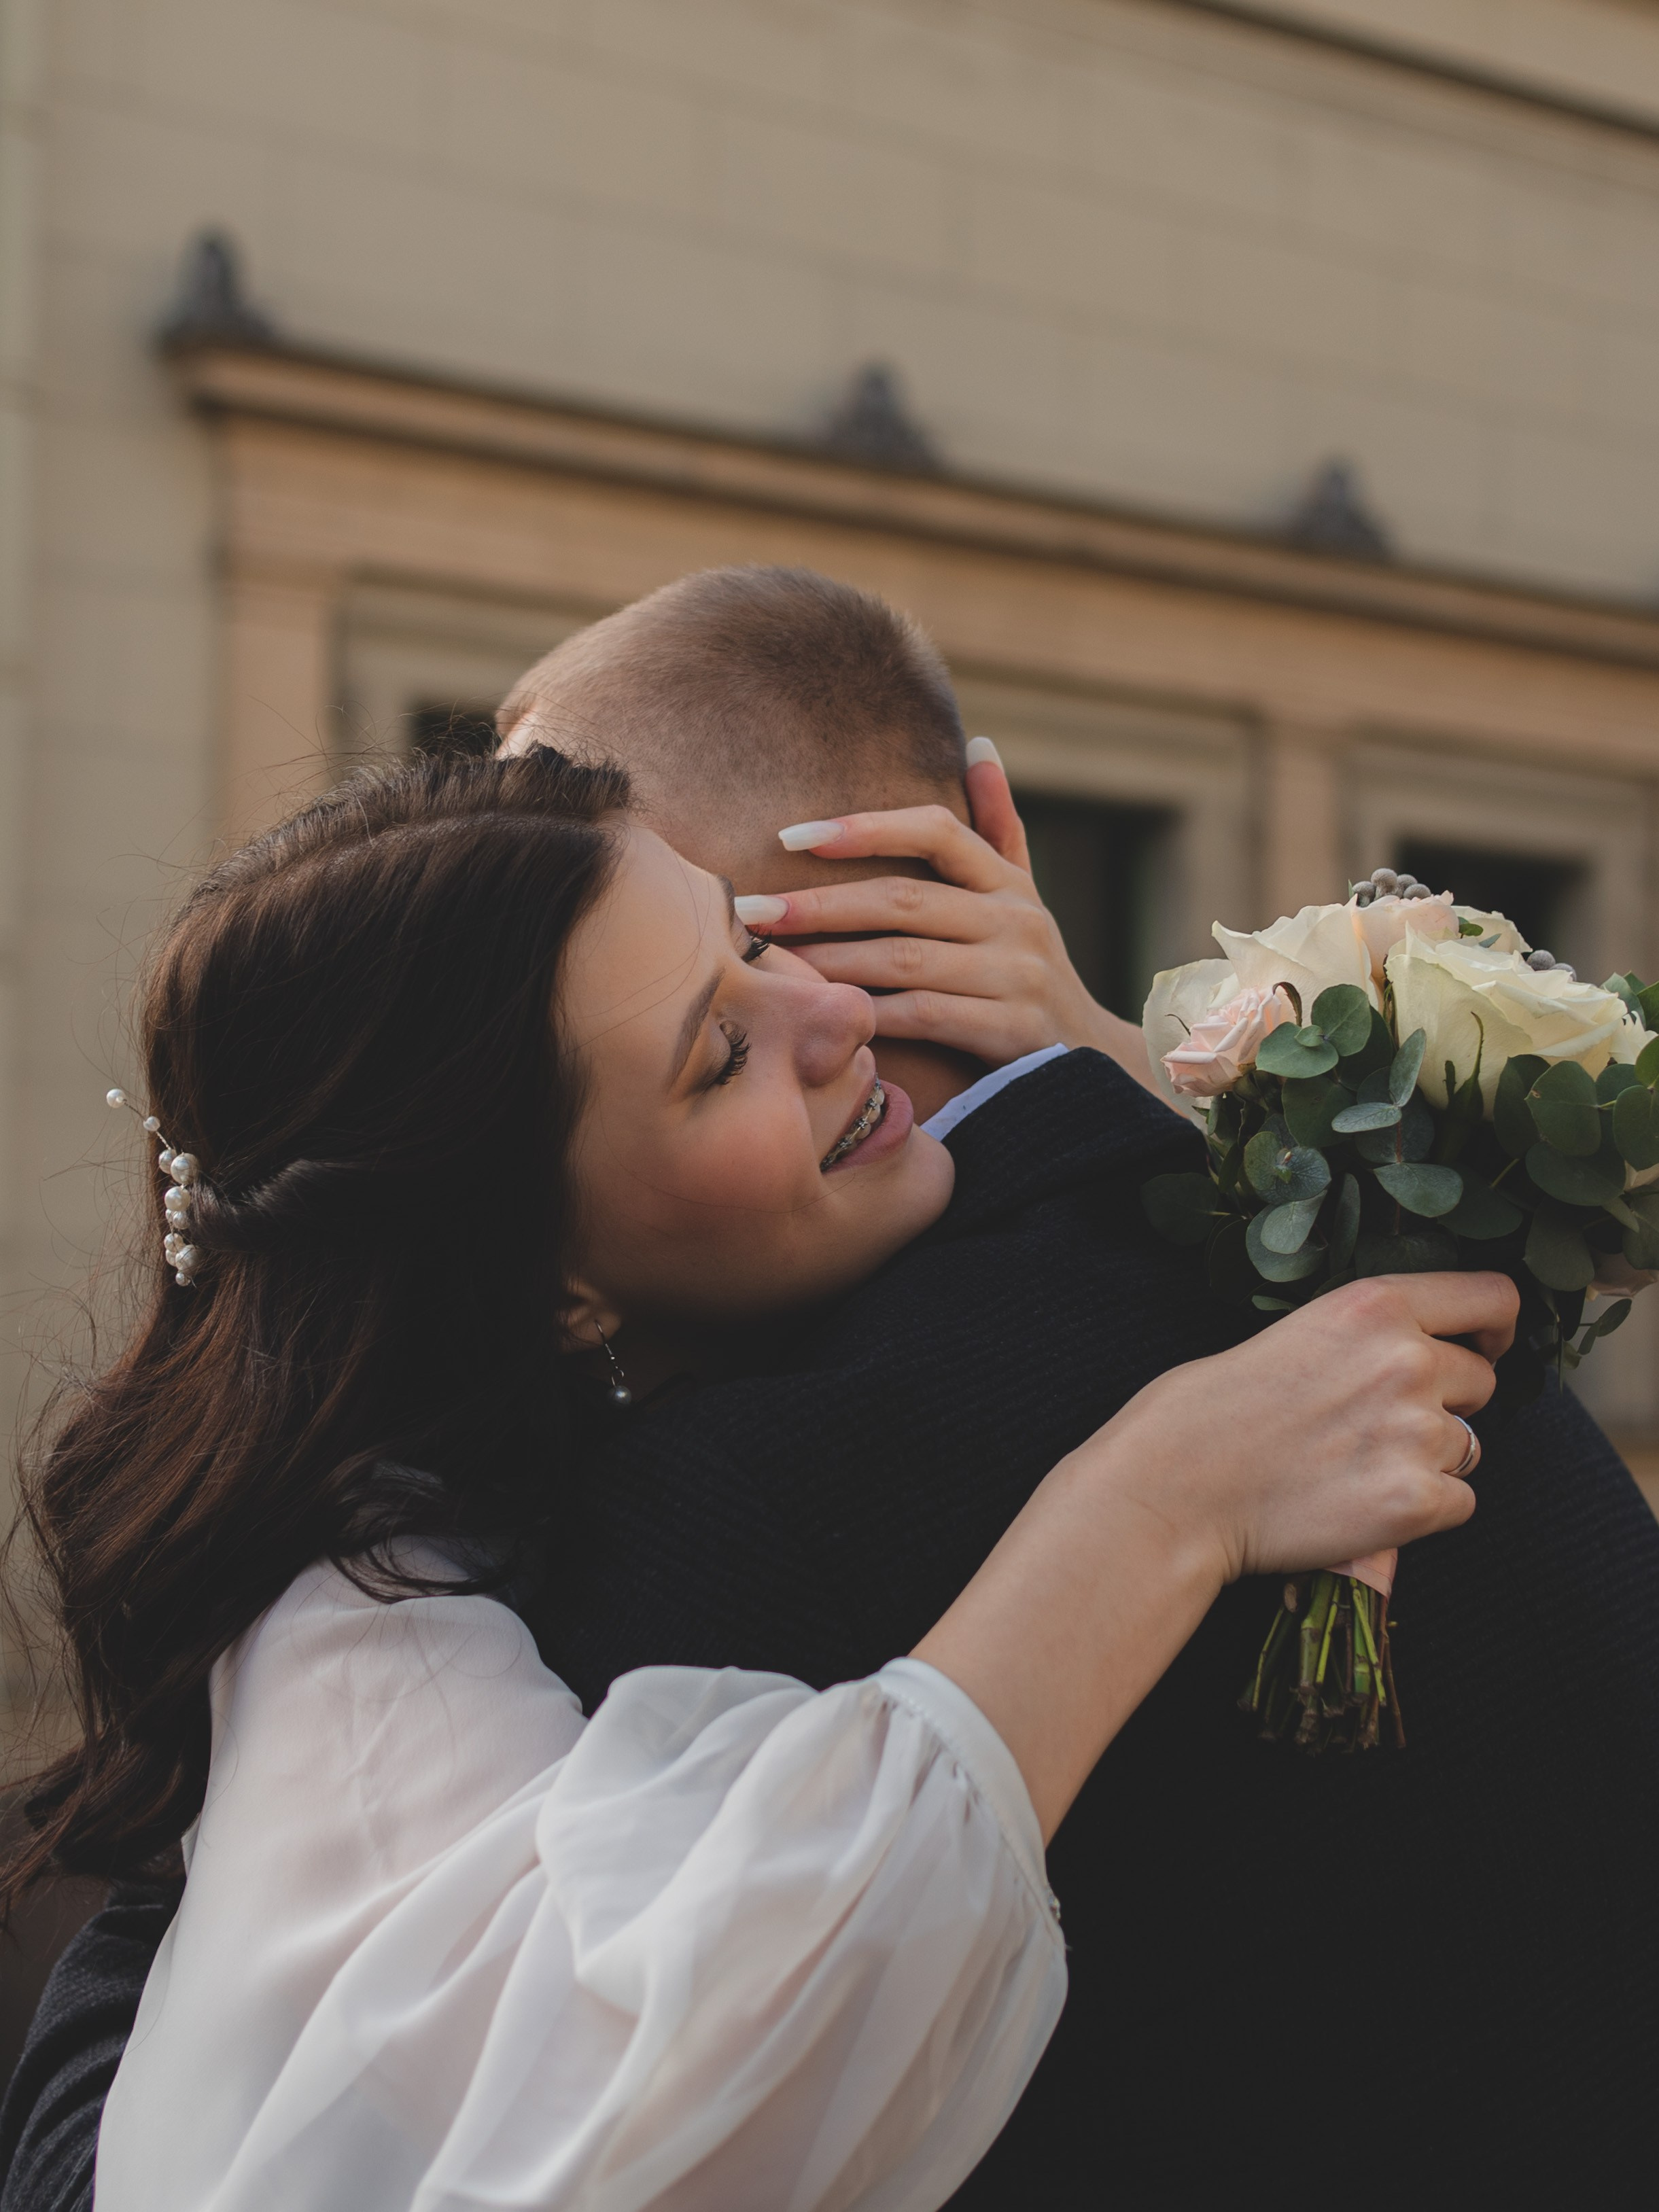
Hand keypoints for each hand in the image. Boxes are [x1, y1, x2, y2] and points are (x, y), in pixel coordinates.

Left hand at [747, 751, 1154, 1087]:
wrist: (1088, 1066)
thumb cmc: (1027, 972)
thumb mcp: (1022, 896)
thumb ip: (998, 825)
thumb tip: (981, 745)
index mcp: (1006, 883)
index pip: (935, 831)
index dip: (864, 828)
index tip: (791, 836)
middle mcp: (1015, 920)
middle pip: (903, 899)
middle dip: (820, 904)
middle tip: (752, 910)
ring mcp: (1016, 975)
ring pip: (904, 959)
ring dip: (830, 961)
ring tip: (771, 964)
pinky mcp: (1012, 1029)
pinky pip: (925, 1016)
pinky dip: (869, 1015)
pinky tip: (823, 1014)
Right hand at [912, 1269, 1516, 1837]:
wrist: (1174, 1490)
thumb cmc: (1210, 1412)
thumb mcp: (1294, 1336)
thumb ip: (1367, 1336)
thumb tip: (1427, 1353)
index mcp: (1373, 1306)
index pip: (1491, 1297)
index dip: (1496, 1326)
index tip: (1488, 1344)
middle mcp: (1406, 1360)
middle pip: (1481, 1379)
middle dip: (1444, 1403)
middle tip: (1375, 1428)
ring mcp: (1416, 1431)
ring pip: (1468, 1447)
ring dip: (1427, 1460)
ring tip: (1352, 1470)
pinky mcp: (1417, 1500)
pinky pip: (1459, 1503)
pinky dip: (1420, 1511)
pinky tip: (1358, 1505)